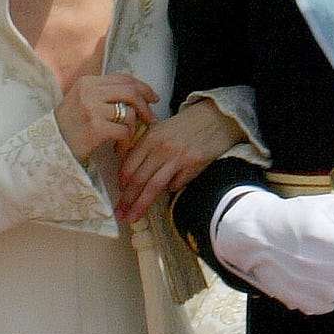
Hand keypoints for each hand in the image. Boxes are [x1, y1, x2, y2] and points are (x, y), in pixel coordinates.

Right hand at [55, 72, 157, 163]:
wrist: (49, 149)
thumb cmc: (68, 128)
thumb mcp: (81, 102)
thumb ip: (104, 94)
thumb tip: (136, 93)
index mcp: (87, 82)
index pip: (123, 78)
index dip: (143, 87)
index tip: (153, 98)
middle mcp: (89, 92)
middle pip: (131, 92)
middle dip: (146, 106)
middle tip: (151, 119)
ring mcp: (92, 109)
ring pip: (130, 113)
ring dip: (134, 129)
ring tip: (126, 139)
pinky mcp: (96, 128)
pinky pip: (125, 131)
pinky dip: (126, 142)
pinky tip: (118, 148)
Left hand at [116, 100, 243, 223]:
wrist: (216, 117)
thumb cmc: (186, 125)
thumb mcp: (160, 129)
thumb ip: (145, 148)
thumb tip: (131, 173)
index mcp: (150, 137)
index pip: (128, 165)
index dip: (121, 183)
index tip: (118, 194)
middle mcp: (161, 148)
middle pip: (138, 179)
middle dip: (126, 200)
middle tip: (120, 214)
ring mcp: (178, 157)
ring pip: (153, 187)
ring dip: (140, 205)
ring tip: (133, 217)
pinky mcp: (193, 165)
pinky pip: (176, 185)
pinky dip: (170, 190)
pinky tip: (170, 189)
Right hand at [211, 188, 333, 312]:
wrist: (258, 236)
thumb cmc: (294, 217)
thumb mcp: (331, 207)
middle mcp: (330, 271)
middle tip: (331, 248)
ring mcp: (319, 291)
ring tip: (320, 262)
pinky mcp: (308, 304)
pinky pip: (331, 303)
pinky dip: (326, 292)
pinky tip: (312, 276)